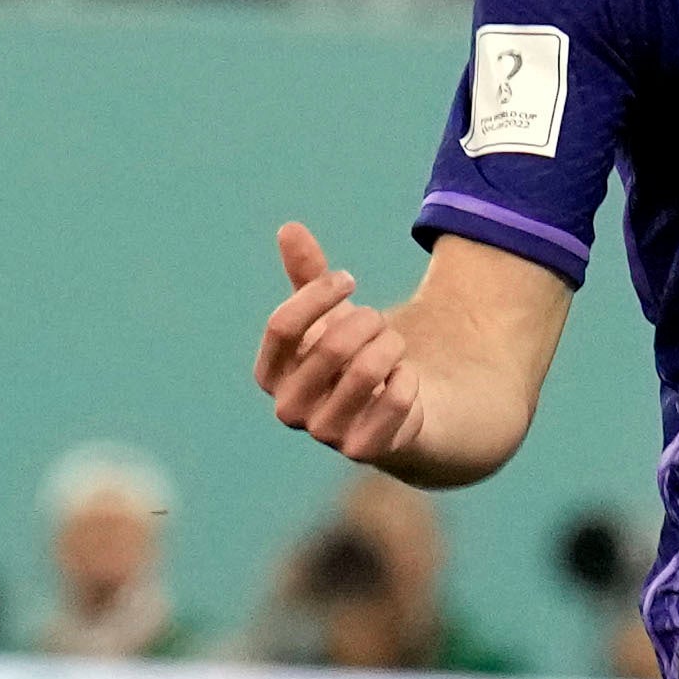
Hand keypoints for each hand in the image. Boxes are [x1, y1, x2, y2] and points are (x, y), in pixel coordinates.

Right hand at [254, 223, 425, 463]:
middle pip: (331, 346)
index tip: (350, 278)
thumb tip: (289, 228)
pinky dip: (408, 377)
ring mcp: (325, 434)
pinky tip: (404, 380)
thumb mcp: (331, 315)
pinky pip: (397, 397)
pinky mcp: (365, 450)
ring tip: (393, 347)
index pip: (282, 326)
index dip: (320, 293)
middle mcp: (289, 409)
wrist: (397, 409)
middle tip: (379, 320)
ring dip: (391, 345)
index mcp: (270, 374)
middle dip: (367, 321)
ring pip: (367, 369)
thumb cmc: (353, 356)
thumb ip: (309, 276)